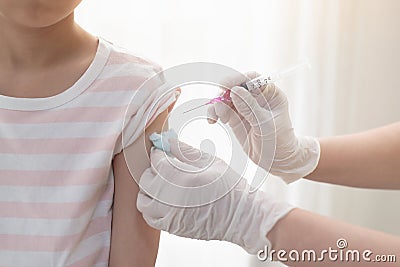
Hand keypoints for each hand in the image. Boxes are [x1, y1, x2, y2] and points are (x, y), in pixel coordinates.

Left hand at [137, 140, 293, 253]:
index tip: (162, 151)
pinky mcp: (173, 228)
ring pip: (143, 201)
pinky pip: (150, 218)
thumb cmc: (230, 187)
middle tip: (163, 167)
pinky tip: (164, 201)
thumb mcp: (210, 161)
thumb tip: (166, 139)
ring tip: (162, 185)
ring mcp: (170, 216)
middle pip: (145, 181)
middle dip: (152, 171)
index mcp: (182, 178)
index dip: (158, 153)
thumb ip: (184, 150)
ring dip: (149, 191)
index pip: (156, 161)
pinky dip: (152, 208)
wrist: (242, 216)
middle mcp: (172, 198)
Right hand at [207, 74, 319, 182]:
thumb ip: (249, 107)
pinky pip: (223, 111)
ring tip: (214, 117)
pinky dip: (215, 113)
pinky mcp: (236, 118)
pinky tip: (213, 120)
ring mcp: (245, 108)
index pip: (252, 79)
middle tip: (217, 101)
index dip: (238, 79)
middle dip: (224, 92)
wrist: (277, 160)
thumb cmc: (279, 141)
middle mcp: (256, 98)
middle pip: (236, 87)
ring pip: (226, 99)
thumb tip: (234, 91)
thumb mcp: (265, 124)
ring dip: (217, 105)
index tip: (226, 85)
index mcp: (270, 94)